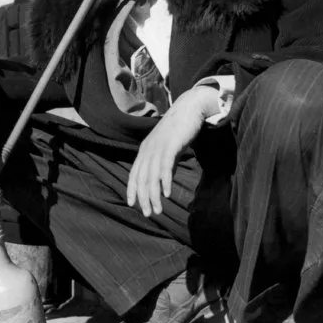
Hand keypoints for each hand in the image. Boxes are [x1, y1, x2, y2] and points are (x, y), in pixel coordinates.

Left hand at [127, 86, 219, 217]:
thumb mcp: (169, 150)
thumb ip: (165, 165)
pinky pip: (164, 167)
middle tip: (148, 214)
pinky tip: (166, 194)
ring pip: (151, 176)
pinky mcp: (170, 145)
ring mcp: (158, 147)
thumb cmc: (180, 130)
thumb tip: (163, 183)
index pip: (134, 173)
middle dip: (143, 198)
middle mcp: (148, 149)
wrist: (189, 109)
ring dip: (153, 195)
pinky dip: (164, 182)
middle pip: (141, 178)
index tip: (133, 204)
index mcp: (145, 150)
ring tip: (157, 210)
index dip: (132, 189)